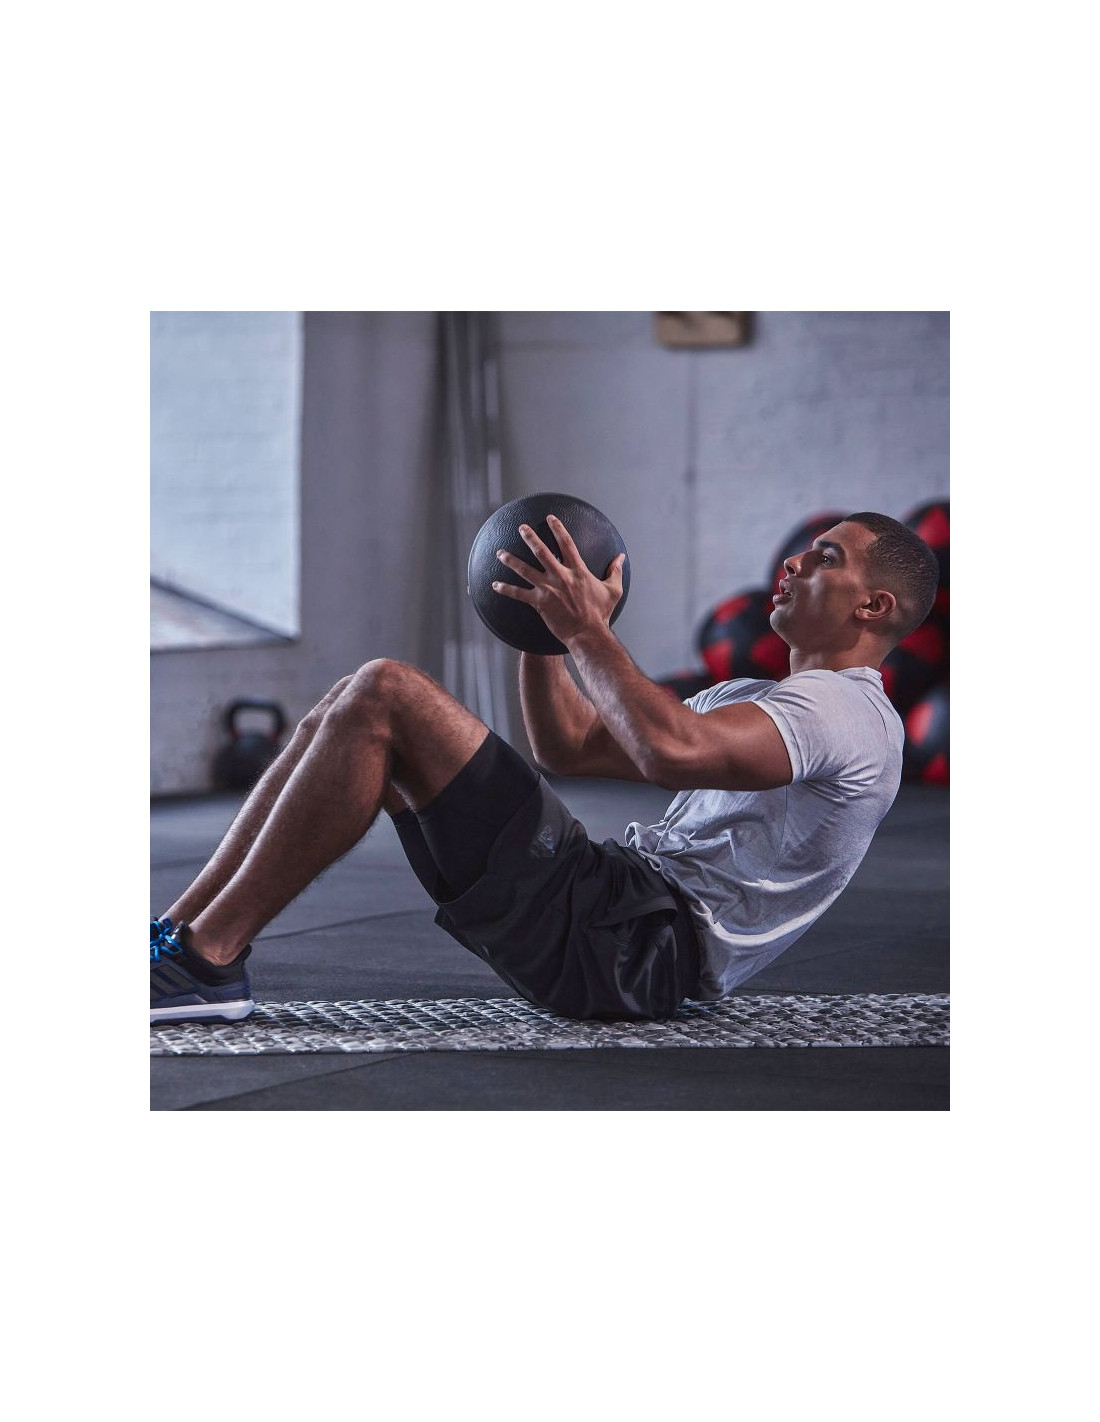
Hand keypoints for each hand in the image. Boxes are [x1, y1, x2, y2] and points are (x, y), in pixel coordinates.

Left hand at [492, 515, 625, 646]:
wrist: (587, 633)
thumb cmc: (601, 614)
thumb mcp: (613, 590)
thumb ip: (616, 571)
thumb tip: (621, 557)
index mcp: (577, 570)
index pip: (566, 543)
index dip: (558, 528)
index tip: (550, 518)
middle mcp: (560, 576)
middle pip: (540, 551)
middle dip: (529, 537)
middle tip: (520, 528)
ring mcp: (547, 588)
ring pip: (524, 569)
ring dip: (511, 560)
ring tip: (500, 552)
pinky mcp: (538, 602)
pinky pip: (518, 594)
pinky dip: (505, 589)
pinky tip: (495, 585)